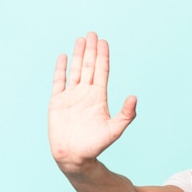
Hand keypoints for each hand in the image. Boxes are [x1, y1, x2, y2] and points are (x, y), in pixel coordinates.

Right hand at [48, 32, 135, 172]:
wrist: (75, 157)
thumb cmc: (95, 146)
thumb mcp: (114, 130)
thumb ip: (126, 114)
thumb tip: (134, 98)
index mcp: (98, 98)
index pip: (101, 72)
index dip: (103, 57)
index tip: (104, 42)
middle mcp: (85, 94)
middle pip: (89, 67)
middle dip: (91, 51)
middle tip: (93, 34)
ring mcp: (71, 97)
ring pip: (75, 70)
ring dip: (78, 55)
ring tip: (81, 40)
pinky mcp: (57, 102)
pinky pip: (58, 81)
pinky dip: (61, 69)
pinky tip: (64, 57)